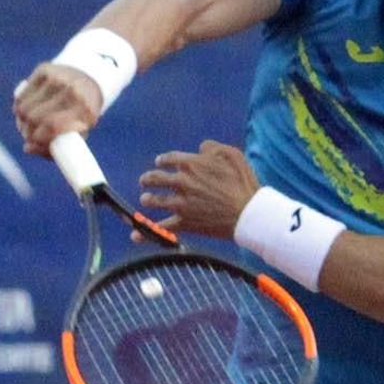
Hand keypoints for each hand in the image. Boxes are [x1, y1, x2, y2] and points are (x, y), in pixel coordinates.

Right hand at [12, 63, 102, 154]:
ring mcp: (57, 78)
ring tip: (25, 125)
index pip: (53, 126)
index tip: (33, 143)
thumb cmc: (81, 114)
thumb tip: (27, 148)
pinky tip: (23, 112)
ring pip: (24, 107)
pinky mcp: (44, 70)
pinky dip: (18, 107)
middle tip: (28, 135)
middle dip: (27, 131)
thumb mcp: (79, 133)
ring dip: (21, 121)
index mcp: (85, 110)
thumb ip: (56, 147)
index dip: (38, 139)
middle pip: (34, 118)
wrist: (89, 79)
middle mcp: (72, 91)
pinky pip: (21, 95)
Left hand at [139, 142, 259, 237]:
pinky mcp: (184, 222)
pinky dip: (146, 233)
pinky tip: (135, 236)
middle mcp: (181, 182)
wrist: (248, 213)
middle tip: (145, 180)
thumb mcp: (232, 154)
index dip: (163, 160)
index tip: (160, 162)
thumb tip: (200, 148)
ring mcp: (180, 203)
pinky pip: (162, 228)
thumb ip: (212, 147)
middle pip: (156, 178)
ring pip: (155, 200)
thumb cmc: (243, 183)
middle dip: (148, 178)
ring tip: (146, 199)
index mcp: (191, 163)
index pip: (169, 159)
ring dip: (148, 199)